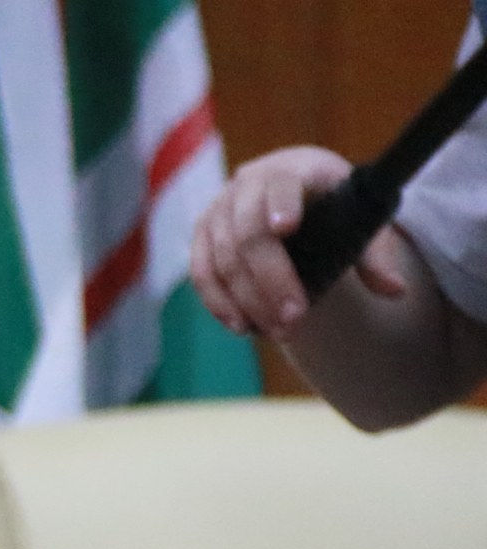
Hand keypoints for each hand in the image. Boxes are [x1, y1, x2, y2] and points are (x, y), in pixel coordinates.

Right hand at [192, 144, 413, 337]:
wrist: (292, 185)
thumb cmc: (331, 202)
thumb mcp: (360, 217)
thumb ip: (376, 254)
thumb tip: (395, 291)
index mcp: (293, 168)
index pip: (282, 184)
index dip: (281, 204)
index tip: (287, 227)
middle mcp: (247, 183)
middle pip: (248, 235)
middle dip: (270, 281)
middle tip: (294, 319)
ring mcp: (219, 209)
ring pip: (222, 260)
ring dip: (248, 301)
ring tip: (278, 331)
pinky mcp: (202, 234)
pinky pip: (202, 273)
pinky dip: (219, 303)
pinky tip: (241, 326)